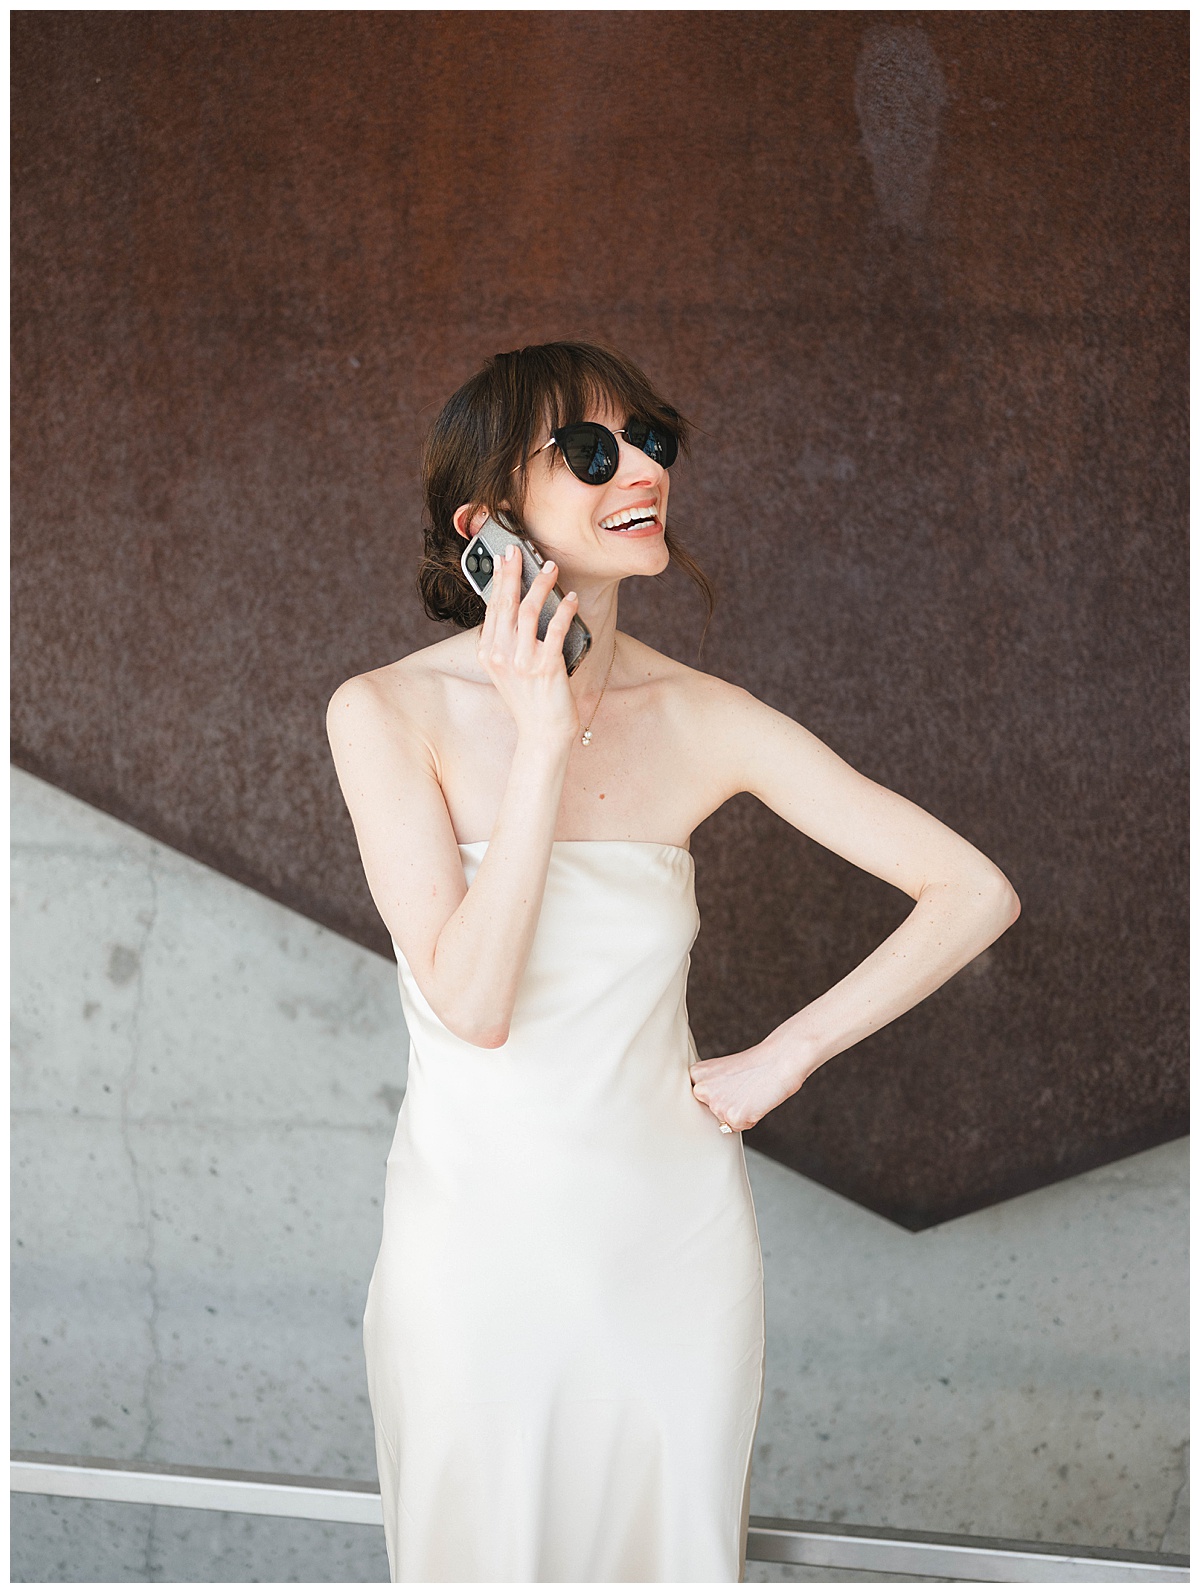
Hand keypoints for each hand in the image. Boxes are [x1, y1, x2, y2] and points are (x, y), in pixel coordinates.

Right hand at [478, 543, 580, 746]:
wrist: (542, 733)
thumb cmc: (530, 700)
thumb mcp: (508, 669)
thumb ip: (507, 641)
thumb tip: (518, 605)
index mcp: (488, 653)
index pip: (491, 608)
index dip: (498, 579)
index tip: (504, 558)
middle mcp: (501, 655)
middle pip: (504, 603)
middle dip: (512, 572)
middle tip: (520, 550)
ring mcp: (522, 661)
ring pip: (527, 610)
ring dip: (540, 584)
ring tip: (551, 569)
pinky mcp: (546, 667)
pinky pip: (555, 628)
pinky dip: (564, 609)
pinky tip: (571, 599)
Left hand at [688, 1038, 810, 1132]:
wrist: (780, 1060)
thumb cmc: (757, 1062)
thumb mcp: (723, 1069)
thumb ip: (710, 1086)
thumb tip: (709, 1109)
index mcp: (697, 1073)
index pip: (697, 1097)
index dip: (716, 1093)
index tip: (727, 1085)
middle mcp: (702, 1089)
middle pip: (708, 1111)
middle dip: (723, 1106)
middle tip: (741, 1089)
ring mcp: (716, 1104)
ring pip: (723, 1121)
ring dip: (737, 1112)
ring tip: (750, 1093)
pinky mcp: (733, 1117)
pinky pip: (738, 1127)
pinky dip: (749, 1119)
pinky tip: (756, 1102)